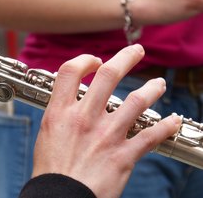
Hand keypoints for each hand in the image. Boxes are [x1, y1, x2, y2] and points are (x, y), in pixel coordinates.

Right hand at [32, 44, 180, 197]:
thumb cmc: (51, 169)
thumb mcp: (48, 133)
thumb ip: (61, 113)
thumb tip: (73, 100)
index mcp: (61, 112)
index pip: (70, 71)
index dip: (85, 60)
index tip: (96, 61)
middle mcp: (84, 118)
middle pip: (109, 75)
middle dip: (126, 57)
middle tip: (137, 51)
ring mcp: (106, 134)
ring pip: (137, 101)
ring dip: (152, 89)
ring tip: (159, 84)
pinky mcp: (123, 155)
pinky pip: (151, 135)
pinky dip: (166, 126)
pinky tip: (172, 120)